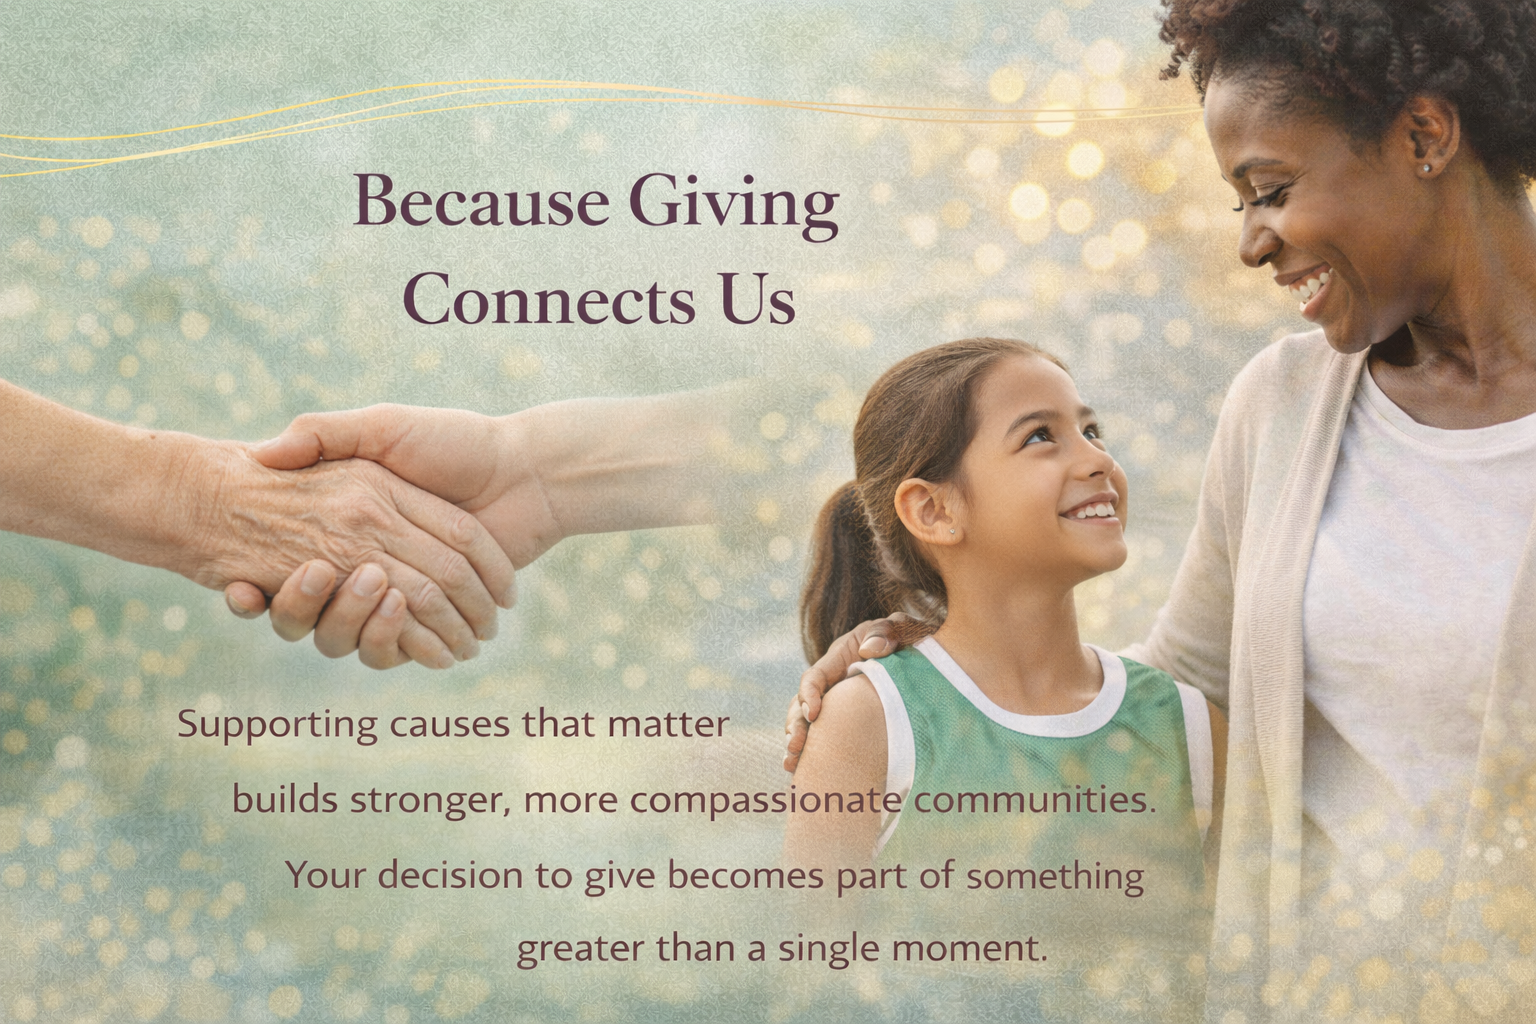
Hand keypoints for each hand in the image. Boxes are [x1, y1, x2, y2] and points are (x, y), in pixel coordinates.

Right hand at [224, 405, 557, 656]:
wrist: (527, 473)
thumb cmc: (455, 442)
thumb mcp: (384, 427)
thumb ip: (327, 432)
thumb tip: (261, 454)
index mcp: (347, 525)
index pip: (288, 563)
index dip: (259, 577)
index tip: (238, 581)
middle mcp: (365, 565)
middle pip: (310, 610)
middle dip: (301, 606)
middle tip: (316, 572)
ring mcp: (398, 597)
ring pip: (347, 637)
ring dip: (350, 624)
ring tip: (373, 585)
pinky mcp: (433, 622)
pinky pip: (396, 649)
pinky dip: (398, 646)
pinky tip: (395, 621)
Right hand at [782, 614, 909, 771]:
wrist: (927, 656)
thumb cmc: (910, 638)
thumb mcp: (901, 628)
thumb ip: (886, 632)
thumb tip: (869, 651)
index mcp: (839, 658)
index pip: (815, 676)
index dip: (809, 694)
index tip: (814, 714)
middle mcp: (832, 682)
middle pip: (802, 704)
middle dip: (796, 726)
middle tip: (796, 747)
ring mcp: (837, 702)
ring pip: (807, 723)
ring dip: (798, 743)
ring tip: (792, 764)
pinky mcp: (846, 719)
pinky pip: (825, 736)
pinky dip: (814, 753)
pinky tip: (806, 772)